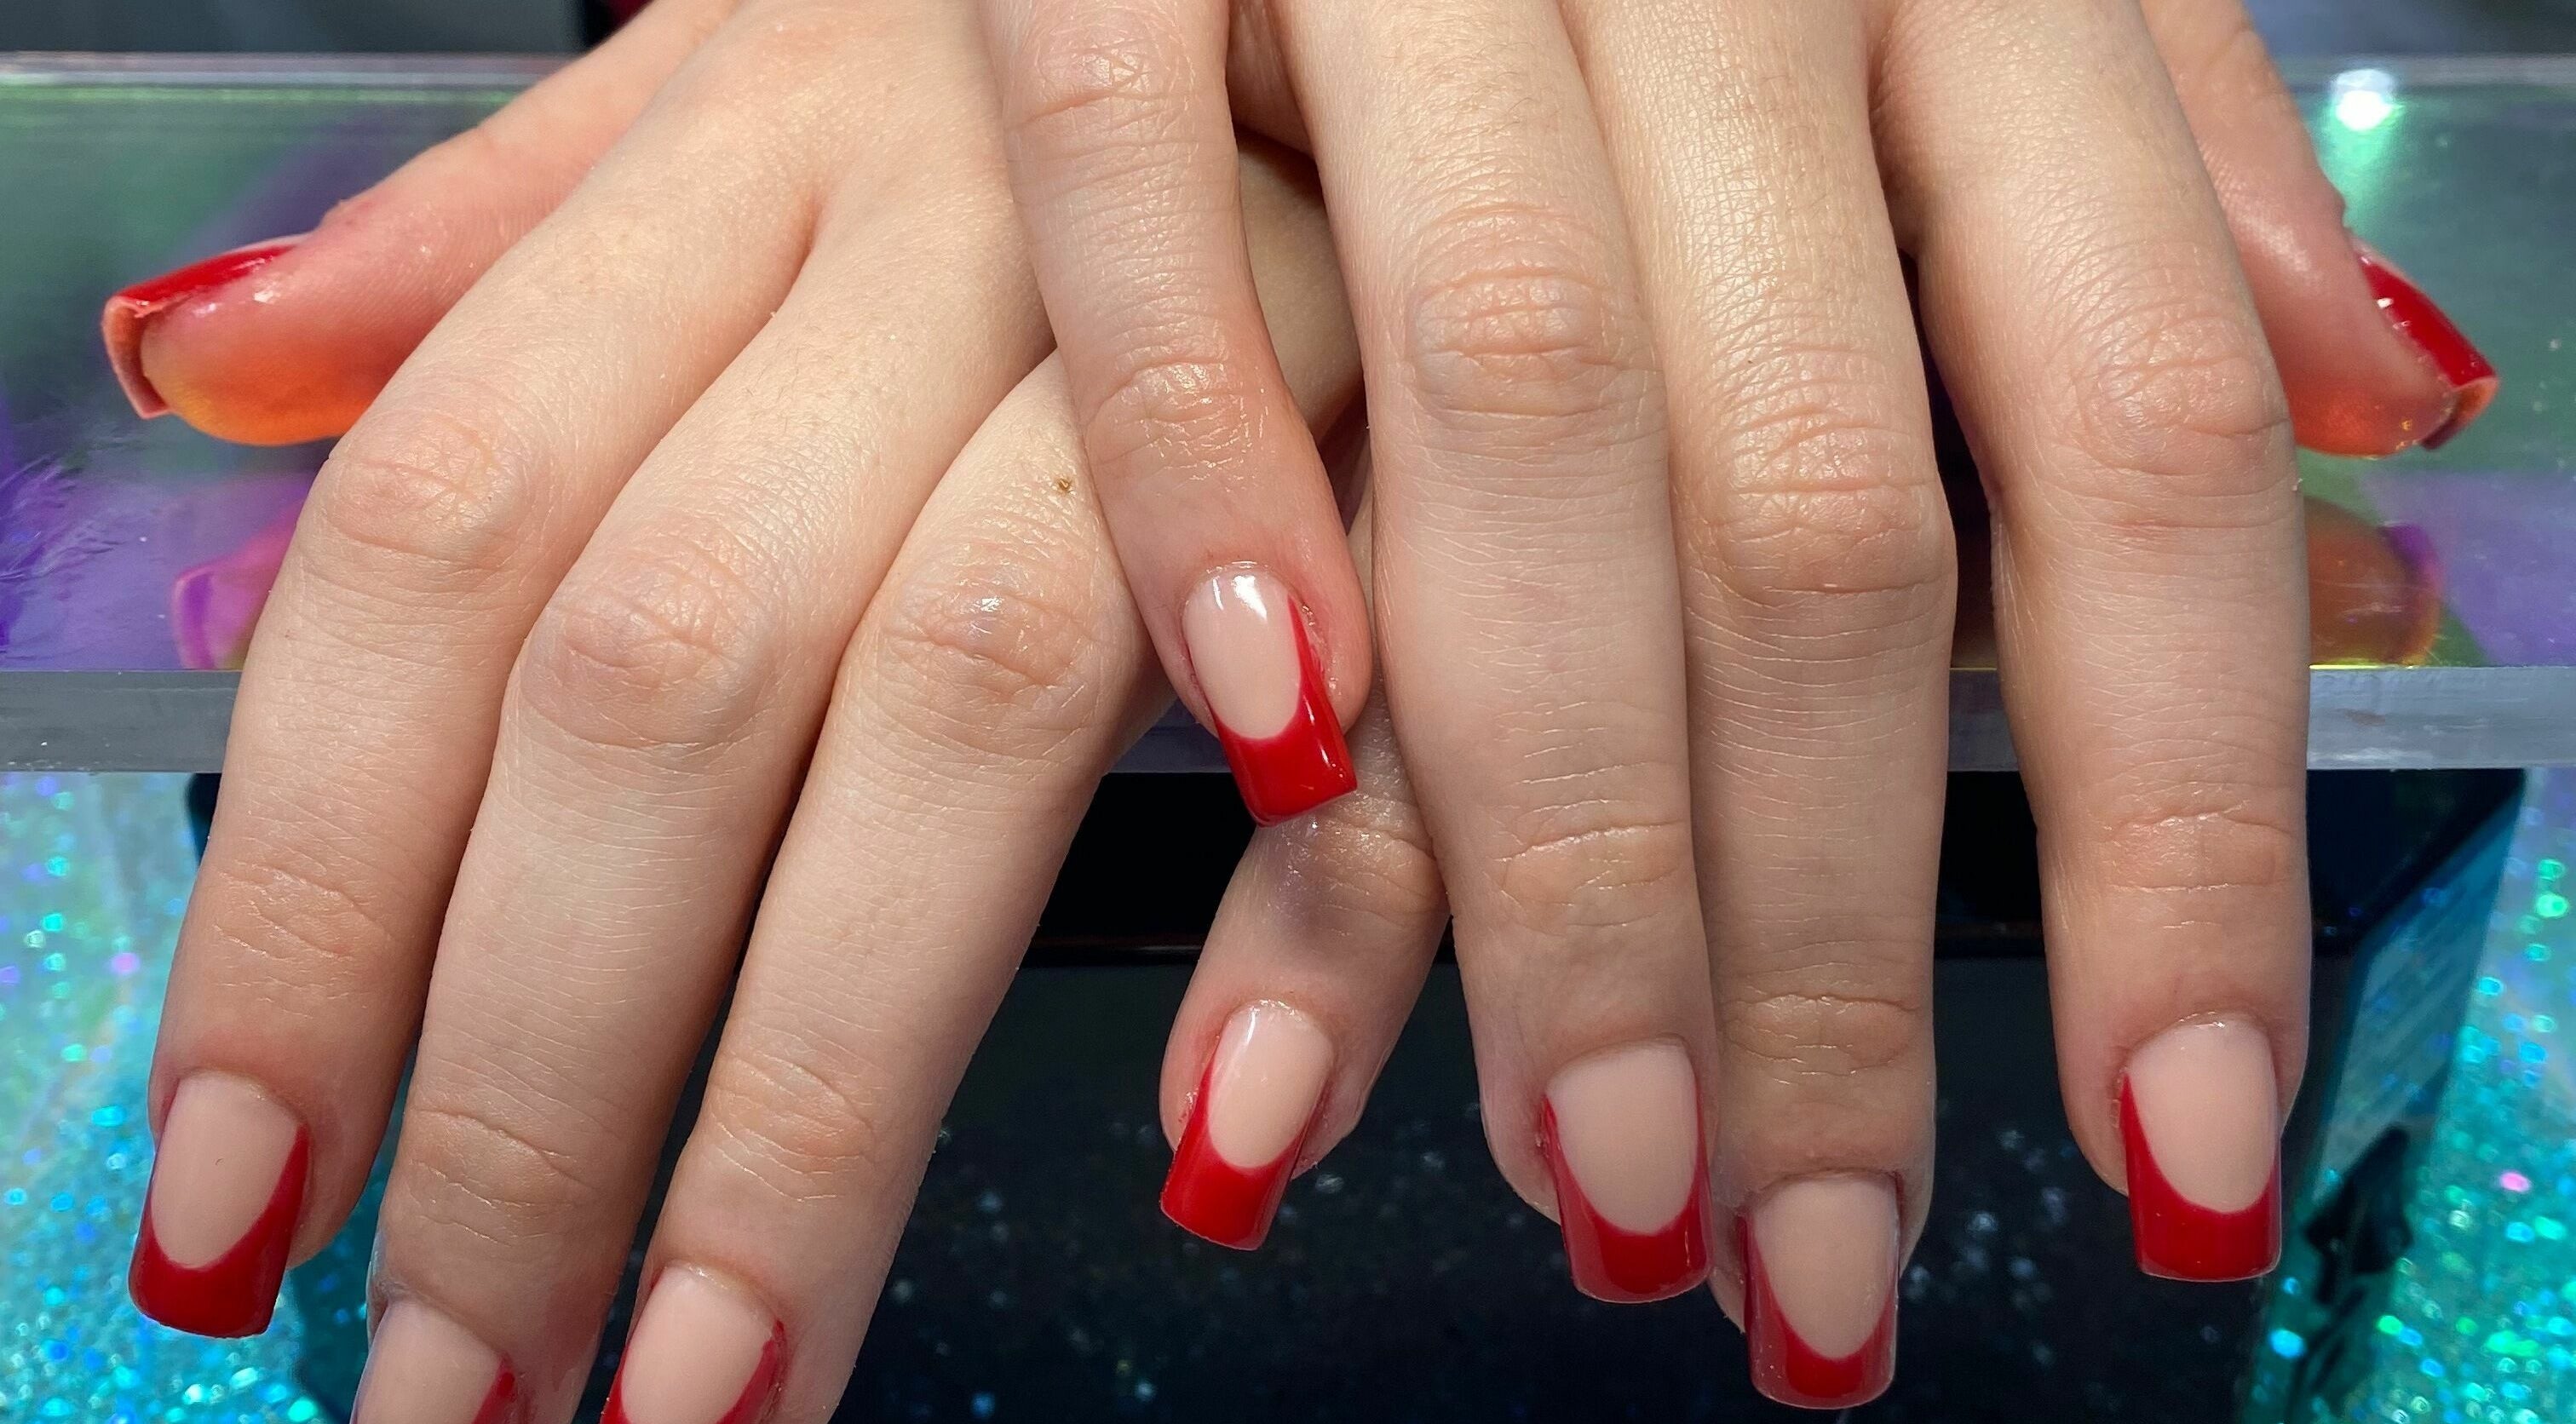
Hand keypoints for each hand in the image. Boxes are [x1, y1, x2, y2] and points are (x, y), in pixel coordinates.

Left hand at [105, 8, 1365, 1422]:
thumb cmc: (1077, 39)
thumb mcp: (769, 61)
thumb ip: (506, 228)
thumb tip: (203, 368)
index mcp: (755, 142)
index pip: (448, 535)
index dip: (319, 889)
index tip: (238, 1201)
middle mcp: (957, 232)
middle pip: (675, 667)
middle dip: (545, 1066)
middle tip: (458, 1398)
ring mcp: (1225, 328)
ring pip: (978, 703)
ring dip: (836, 1080)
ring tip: (724, 1383)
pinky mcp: (1468, 435)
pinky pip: (1399, 698)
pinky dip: (1317, 915)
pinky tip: (1226, 1140)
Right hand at [979, 0, 2494, 1406]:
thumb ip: (2147, 162)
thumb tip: (2402, 415)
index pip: (2134, 448)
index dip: (2177, 827)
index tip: (2162, 1162)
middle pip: (1817, 509)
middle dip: (1825, 931)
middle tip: (1797, 1266)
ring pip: (1522, 422)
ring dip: (1556, 835)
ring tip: (1583, 1169)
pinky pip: (1152, 209)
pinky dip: (1210, 472)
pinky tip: (1268, 765)